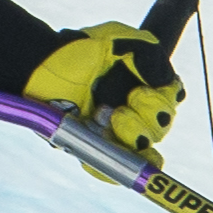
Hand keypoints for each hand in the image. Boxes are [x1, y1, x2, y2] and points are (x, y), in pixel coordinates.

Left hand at [22, 21, 183, 153]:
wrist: (41, 66)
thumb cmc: (77, 50)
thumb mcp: (118, 40)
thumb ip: (150, 55)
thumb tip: (169, 82)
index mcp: (144, 88)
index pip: (171, 102)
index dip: (163, 102)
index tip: (139, 90)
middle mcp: (133, 112)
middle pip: (161, 129)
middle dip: (145, 118)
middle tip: (116, 107)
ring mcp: (113, 134)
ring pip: (142, 151)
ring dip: (129, 135)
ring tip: (101, 116)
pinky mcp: (91, 149)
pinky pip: (109, 172)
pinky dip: (112, 166)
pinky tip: (103, 142)